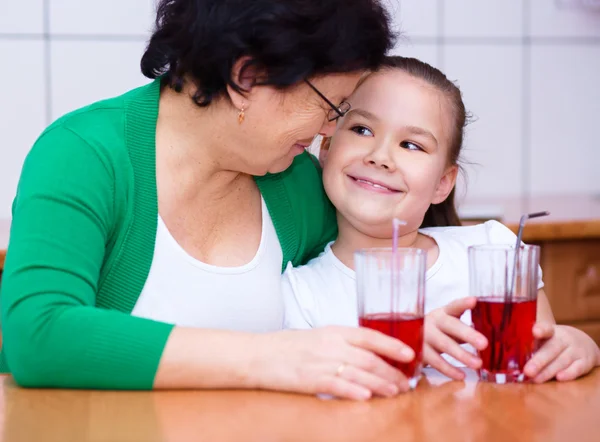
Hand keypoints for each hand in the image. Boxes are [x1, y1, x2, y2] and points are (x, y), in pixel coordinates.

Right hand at [250, 326, 414, 399]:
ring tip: (395, 392)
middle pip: (369, 358)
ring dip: (380, 383)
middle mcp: (330, 344)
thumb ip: (342, 344)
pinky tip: (367, 396)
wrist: (258, 355)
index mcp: (334, 331)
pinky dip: (353, 390)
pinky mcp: (309, 379)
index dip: (392, 344)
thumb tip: (367, 355)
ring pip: (359, 372)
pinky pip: (337, 384)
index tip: (409, 353)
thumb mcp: (318, 338)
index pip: (370, 335)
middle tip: (406, 382)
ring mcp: (320, 362)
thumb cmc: (287, 347)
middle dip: (391, 371)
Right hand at [424, 297, 487, 379]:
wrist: (409, 341)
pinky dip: (449, 369)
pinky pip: (435, 361)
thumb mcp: (448, 327)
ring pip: (444, 345)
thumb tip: (492, 335)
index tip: (473, 301)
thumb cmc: (437, 333)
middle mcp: (432, 322)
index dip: (463, 304)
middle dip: (468, 334)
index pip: (453, 306)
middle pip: (450, 326)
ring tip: (478, 364)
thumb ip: (464, 329)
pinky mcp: (419, 352)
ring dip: (461, 355)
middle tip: (484, 344)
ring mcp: (424, 336)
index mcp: (442, 313)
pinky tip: (461, 375)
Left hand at [524, 323, 599, 382]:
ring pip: (562, 360)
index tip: (535, 331)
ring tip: (536, 379)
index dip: (541, 329)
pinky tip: (559, 378)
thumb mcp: (545, 339)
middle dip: (539, 361)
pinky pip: (578, 368)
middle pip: (552, 349)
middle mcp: (564, 339)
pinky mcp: (585, 361)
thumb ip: (530, 345)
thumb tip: (508, 359)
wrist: (584, 343)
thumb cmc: (554, 343)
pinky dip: (569, 374)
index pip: (546, 328)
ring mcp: (576, 350)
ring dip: (548, 371)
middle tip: (527, 371)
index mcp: (551, 331)